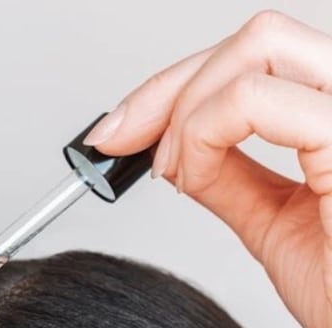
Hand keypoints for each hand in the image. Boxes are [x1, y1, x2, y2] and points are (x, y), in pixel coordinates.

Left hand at [84, 10, 331, 327]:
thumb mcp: (272, 222)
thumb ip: (227, 177)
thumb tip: (176, 150)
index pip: (260, 56)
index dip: (177, 85)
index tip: (122, 129)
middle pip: (255, 40)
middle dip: (168, 87)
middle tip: (120, 139)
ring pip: (257, 47)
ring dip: (186, 108)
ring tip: (174, 172)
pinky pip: (256, 101)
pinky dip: (201, 132)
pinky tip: (190, 177)